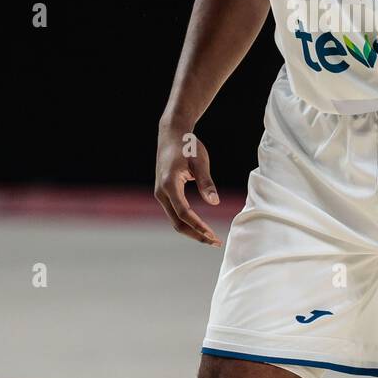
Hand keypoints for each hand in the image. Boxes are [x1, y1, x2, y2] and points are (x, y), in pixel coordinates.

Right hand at [154, 124, 221, 246]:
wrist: (171, 134)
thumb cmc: (187, 145)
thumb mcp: (200, 162)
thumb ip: (206, 182)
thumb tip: (214, 203)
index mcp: (169, 184)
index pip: (184, 213)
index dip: (199, 226)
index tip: (213, 235)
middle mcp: (161, 192)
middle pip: (177, 223)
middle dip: (196, 235)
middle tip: (216, 242)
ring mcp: (161, 194)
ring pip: (175, 220)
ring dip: (192, 231)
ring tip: (211, 238)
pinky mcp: (164, 193)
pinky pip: (175, 213)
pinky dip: (187, 222)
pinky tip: (201, 227)